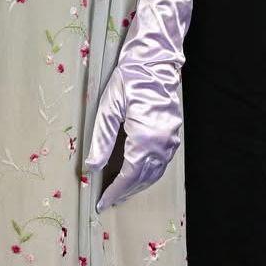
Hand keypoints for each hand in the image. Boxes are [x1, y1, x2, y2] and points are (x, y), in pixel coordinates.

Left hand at [84, 62, 181, 210]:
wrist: (155, 62)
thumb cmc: (129, 79)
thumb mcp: (109, 108)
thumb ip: (101, 140)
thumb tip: (91, 167)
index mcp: (145, 138)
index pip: (128, 175)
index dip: (114, 191)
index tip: (101, 203)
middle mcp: (162, 144)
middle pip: (143, 178)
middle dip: (124, 192)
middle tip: (107, 201)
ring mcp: (171, 141)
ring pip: (154, 173)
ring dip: (137, 185)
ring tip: (119, 192)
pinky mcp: (174, 135)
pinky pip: (161, 163)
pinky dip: (148, 174)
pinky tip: (136, 175)